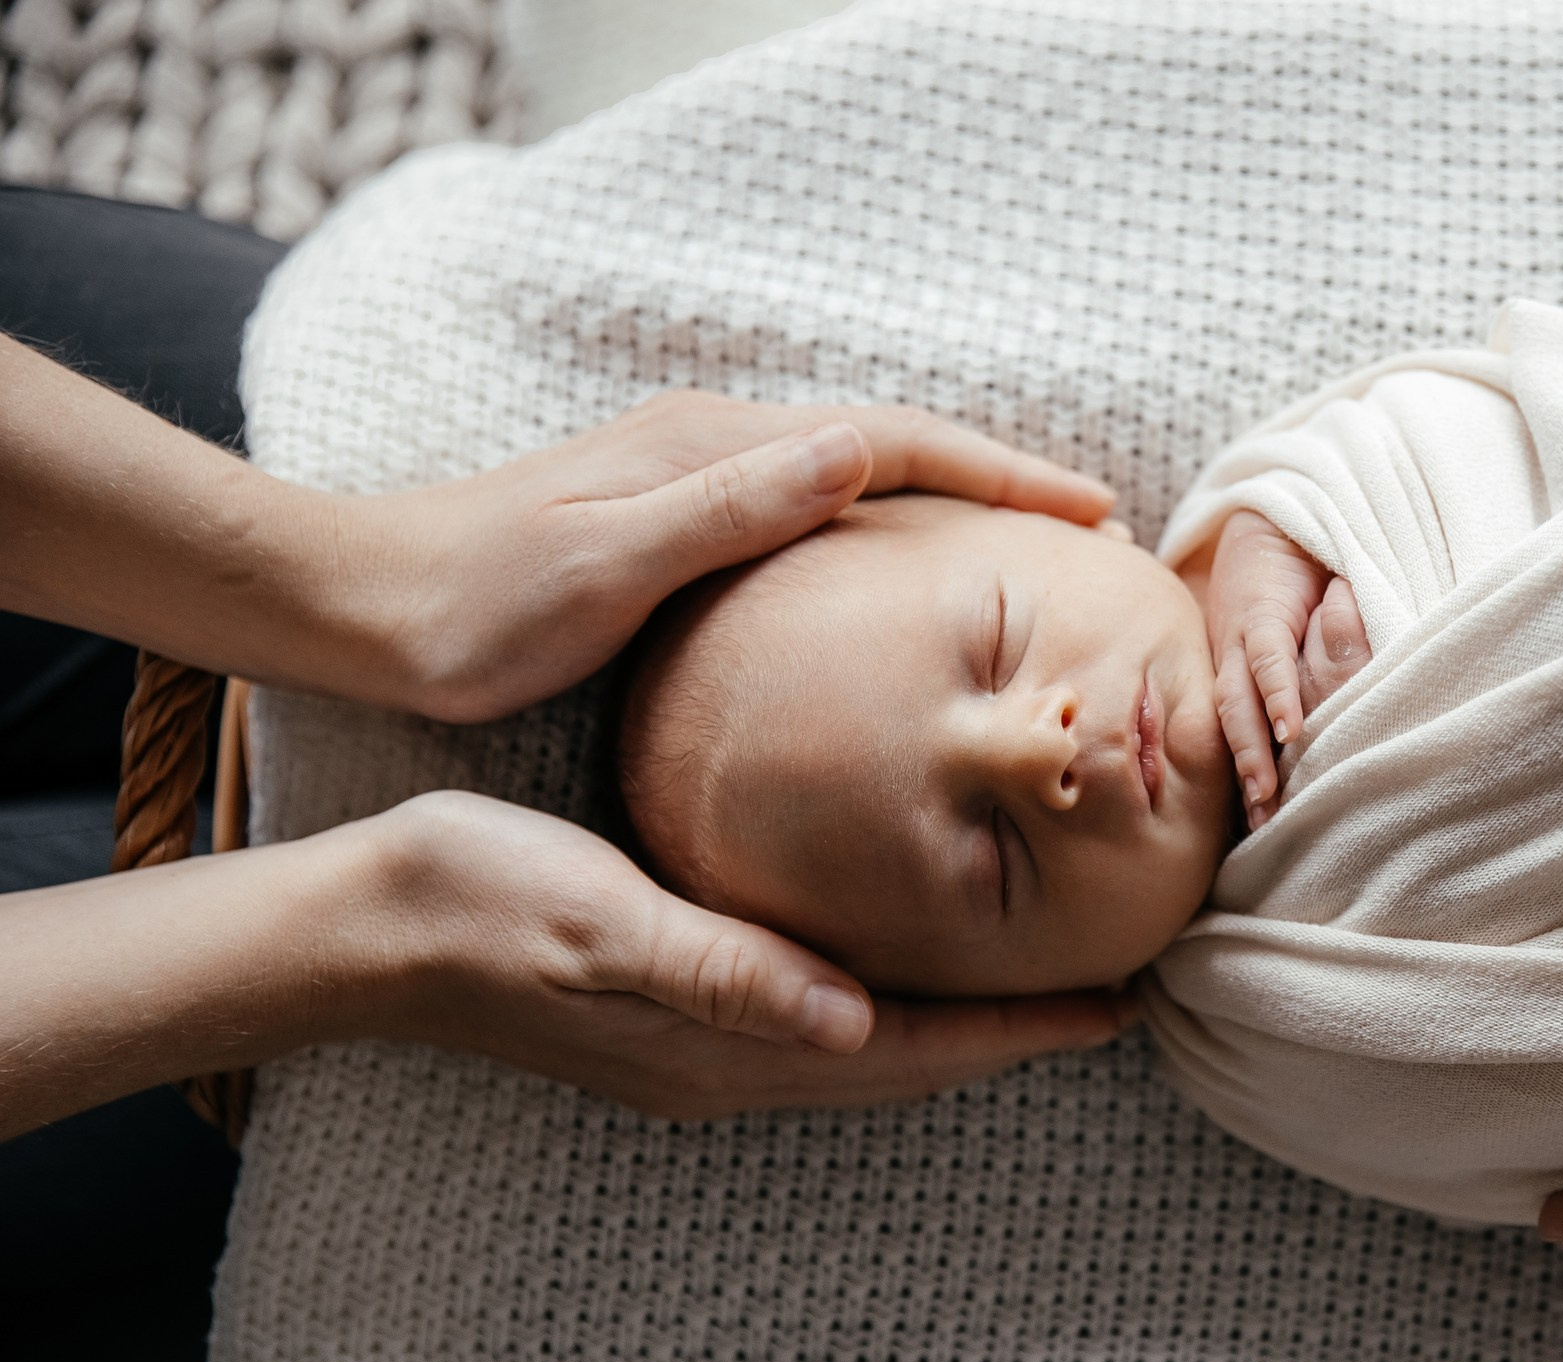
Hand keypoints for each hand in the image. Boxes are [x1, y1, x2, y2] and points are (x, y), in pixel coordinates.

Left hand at [343, 393, 1118, 721]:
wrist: (361, 608)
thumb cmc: (475, 604)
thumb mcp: (605, 562)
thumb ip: (729, 506)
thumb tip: (855, 448)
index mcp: (714, 448)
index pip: (894, 443)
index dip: (1000, 476)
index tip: (1088, 514)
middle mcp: (716, 446)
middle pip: (893, 450)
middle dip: (998, 486)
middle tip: (1090, 532)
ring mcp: (697, 480)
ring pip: (860, 481)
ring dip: (951, 510)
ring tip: (1029, 558)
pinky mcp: (678, 521)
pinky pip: (819, 516)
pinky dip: (890, 537)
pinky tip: (908, 588)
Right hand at [349, 792, 1133, 1116]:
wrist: (363, 925)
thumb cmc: (480, 898)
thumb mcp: (603, 919)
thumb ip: (725, 970)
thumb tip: (851, 1022)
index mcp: (729, 1048)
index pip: (916, 1050)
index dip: (1024, 1031)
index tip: (1127, 1006)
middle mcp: (731, 1067)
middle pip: (913, 1063)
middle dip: (1018, 1036)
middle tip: (1122, 996)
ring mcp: (703, 1053)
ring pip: (874, 1051)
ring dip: (962, 1028)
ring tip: (1046, 987)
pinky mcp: (677, 1017)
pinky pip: (824, 1027)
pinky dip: (893, 1007)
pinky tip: (906, 964)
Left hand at [1203, 509, 1371, 828]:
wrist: (1280, 512)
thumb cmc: (1294, 577)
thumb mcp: (1301, 635)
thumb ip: (1312, 675)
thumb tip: (1327, 732)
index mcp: (1237, 673)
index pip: (1238, 735)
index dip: (1251, 778)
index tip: (1262, 829)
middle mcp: (1231, 663)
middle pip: (1232, 732)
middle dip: (1246, 781)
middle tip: (1261, 832)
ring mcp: (1241, 639)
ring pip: (1239, 705)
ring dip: (1251, 752)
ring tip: (1265, 797)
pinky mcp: (1260, 610)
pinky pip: (1266, 659)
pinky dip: (1277, 694)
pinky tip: (1288, 730)